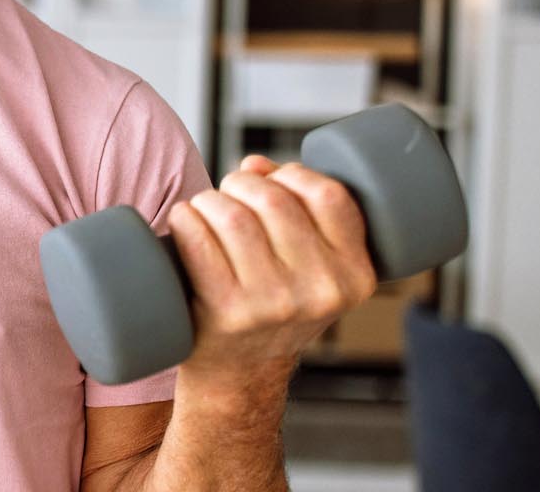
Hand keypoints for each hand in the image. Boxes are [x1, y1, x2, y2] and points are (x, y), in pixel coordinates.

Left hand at [166, 154, 376, 385]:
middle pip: (273, 199)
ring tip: (204, 211)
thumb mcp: (309, 267)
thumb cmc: (272, 303)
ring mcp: (274, 305)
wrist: (240, 375)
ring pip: (233, 215)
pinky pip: (199, 240)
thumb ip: (296, 208)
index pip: (331, 195)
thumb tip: (257, 164)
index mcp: (356, 276)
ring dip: (209, 200)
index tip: (272, 181)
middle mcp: (322, 292)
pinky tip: (183, 222)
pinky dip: (185, 219)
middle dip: (241, 183)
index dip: (293, 174)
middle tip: (227, 196)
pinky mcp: (229, 313)